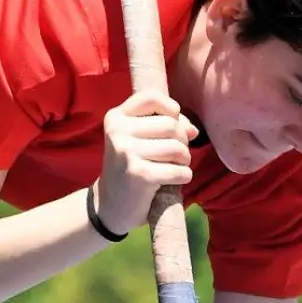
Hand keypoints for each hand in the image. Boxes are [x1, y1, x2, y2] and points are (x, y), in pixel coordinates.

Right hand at [93, 90, 197, 233]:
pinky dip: (183, 176)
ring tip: (175, 166)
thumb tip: (193, 129)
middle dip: (182, 140)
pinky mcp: (139, 175)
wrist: (108, 204)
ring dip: (185, 159)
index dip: (171, 109)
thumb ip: (163, 124)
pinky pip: (178, 170)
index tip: (172, 124)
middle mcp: (117, 131)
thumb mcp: (136, 138)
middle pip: (170, 124)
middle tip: (175, 154)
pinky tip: (174, 180)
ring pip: (177, 147)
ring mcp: (126, 152)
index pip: (151, 97)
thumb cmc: (129, 166)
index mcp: (116, 117)